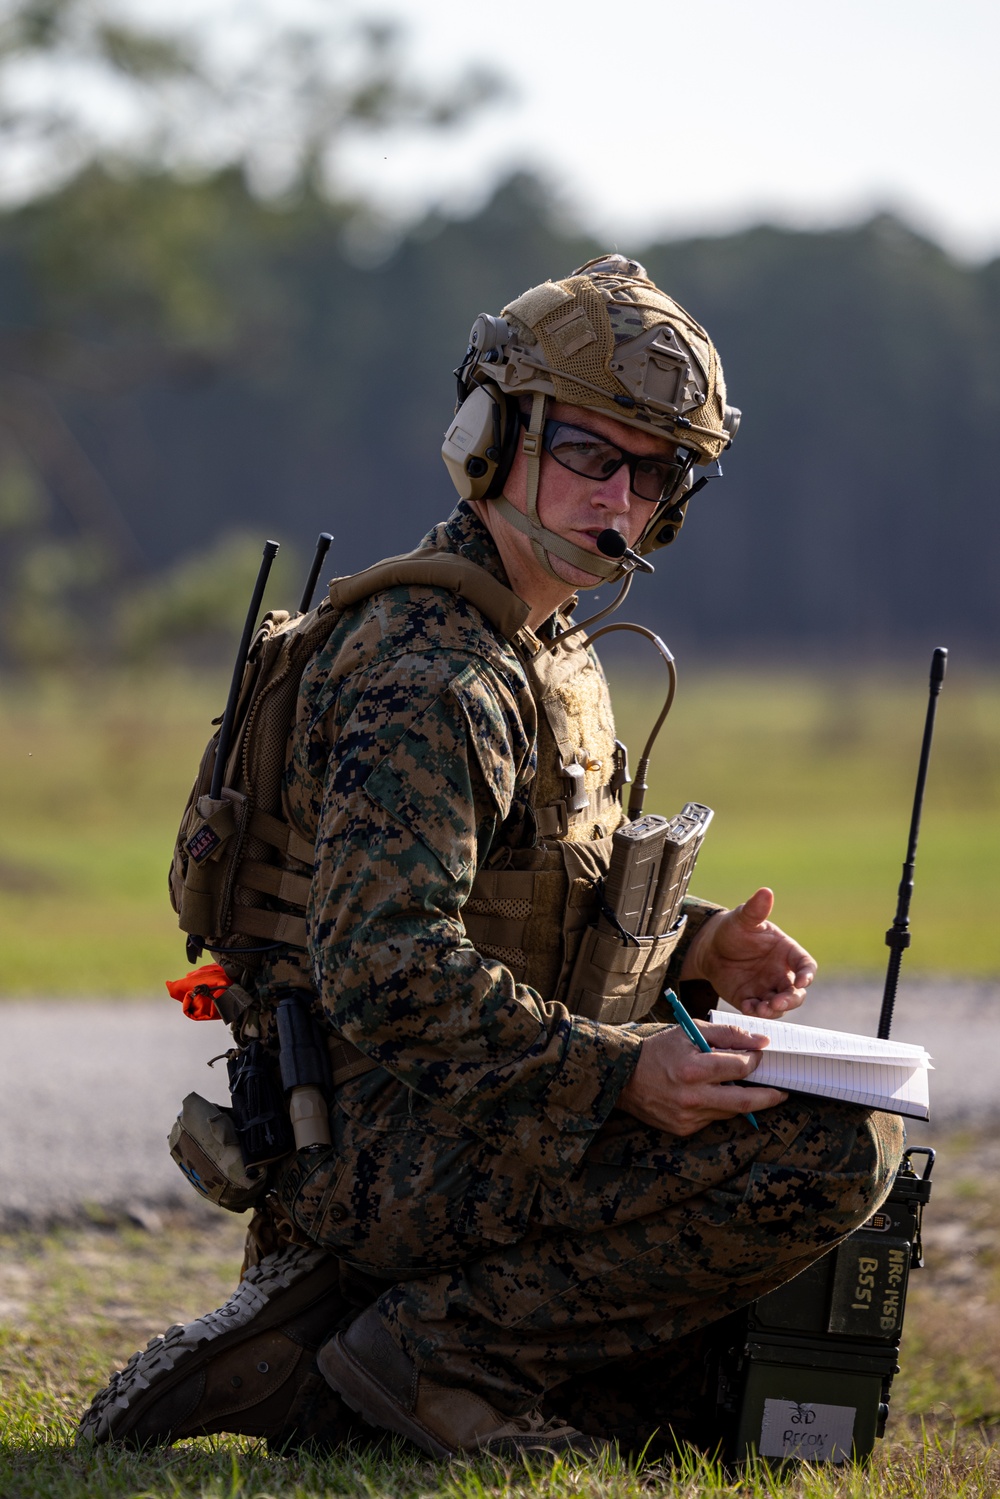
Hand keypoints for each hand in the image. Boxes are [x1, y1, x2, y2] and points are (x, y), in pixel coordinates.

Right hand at [617, 1022, 786, 1135]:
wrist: (621, 1076)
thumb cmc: (657, 1049)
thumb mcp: (689, 1031)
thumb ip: (727, 1034)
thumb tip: (761, 1042)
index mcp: (694, 1068)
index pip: (740, 1067)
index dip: (755, 1060)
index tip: (759, 1055)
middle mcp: (693, 1096)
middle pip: (745, 1101)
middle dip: (769, 1096)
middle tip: (781, 1092)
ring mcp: (688, 1116)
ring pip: (730, 1111)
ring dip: (742, 1100)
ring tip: (746, 1089)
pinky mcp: (683, 1128)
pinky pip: (712, 1119)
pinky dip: (718, 1107)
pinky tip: (713, 1095)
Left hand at [681, 887, 815, 1018]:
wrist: (710, 947)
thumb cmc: (733, 929)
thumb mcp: (743, 919)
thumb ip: (756, 909)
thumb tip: (766, 891)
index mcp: (787, 952)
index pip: (805, 965)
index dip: (807, 974)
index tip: (803, 981)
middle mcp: (781, 973)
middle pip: (797, 991)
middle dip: (791, 999)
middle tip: (779, 1002)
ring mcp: (767, 988)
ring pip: (780, 1005)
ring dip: (774, 1009)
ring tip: (763, 1009)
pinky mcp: (752, 999)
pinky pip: (758, 1010)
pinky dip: (756, 1012)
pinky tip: (748, 1007)